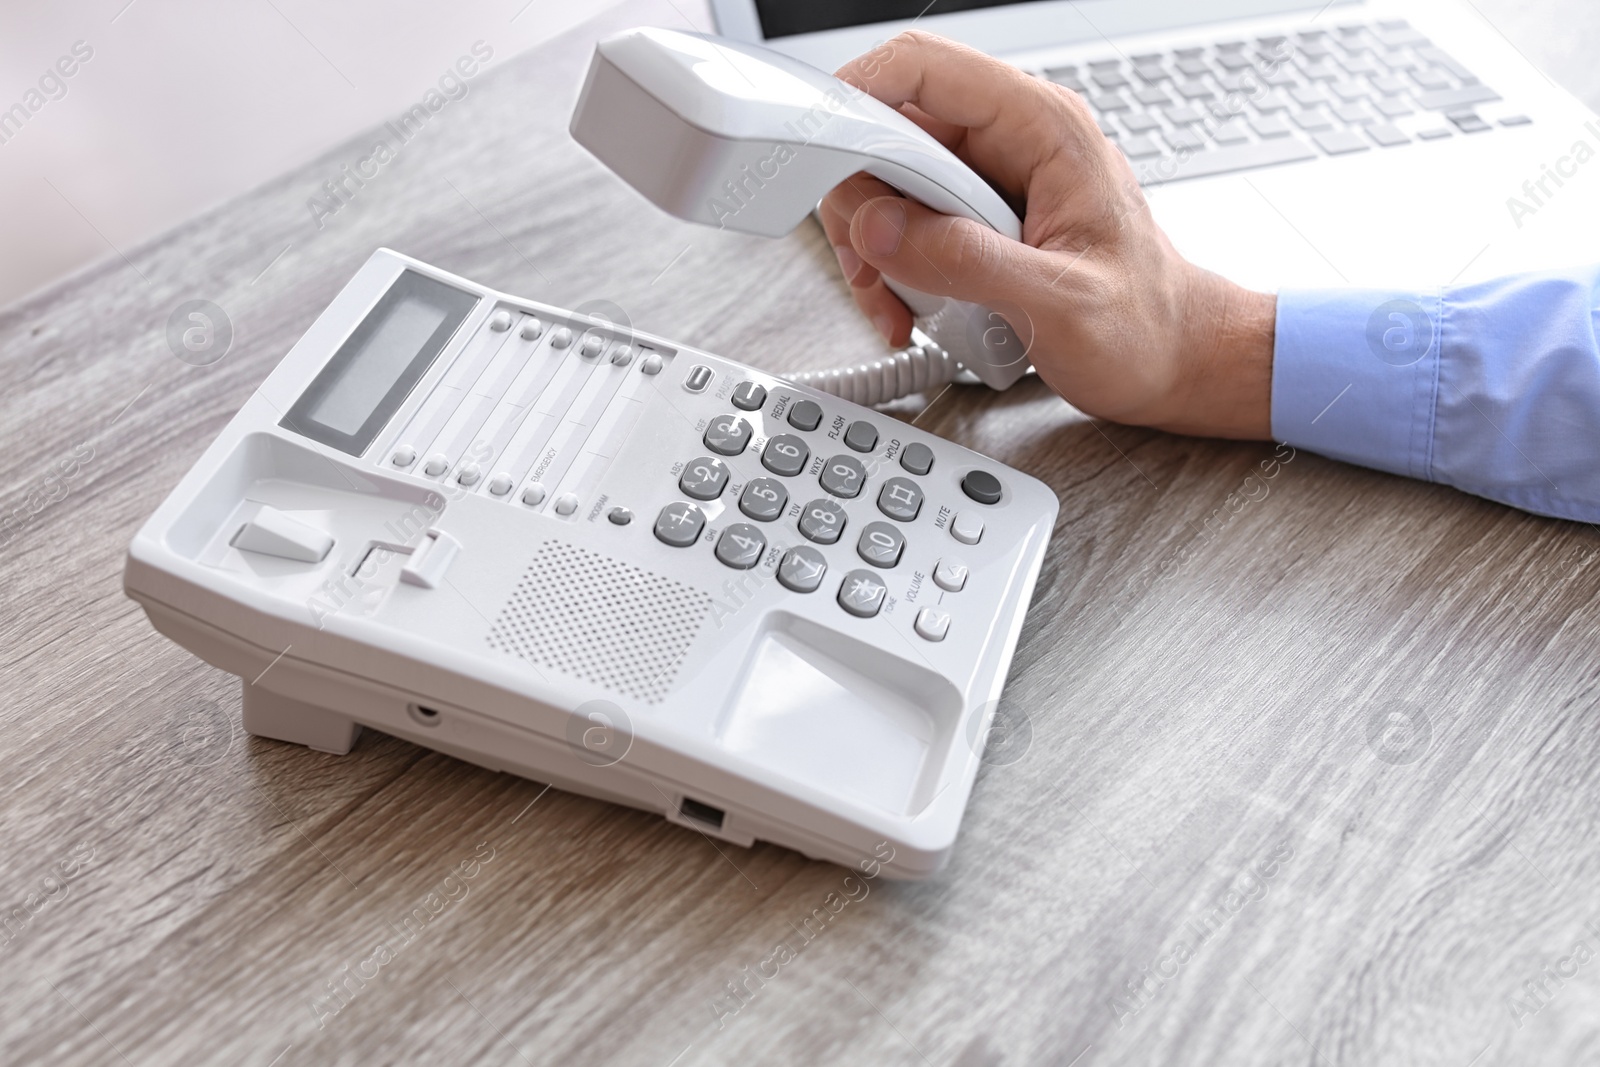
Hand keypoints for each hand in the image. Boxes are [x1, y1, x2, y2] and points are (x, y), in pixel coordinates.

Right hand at [819, 31, 1275, 438]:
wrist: (1174, 362)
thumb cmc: (1146, 327)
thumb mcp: (1060, 302)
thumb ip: (968, 262)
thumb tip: (883, 228)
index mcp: (1041, 129)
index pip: (924, 68)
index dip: (857, 95)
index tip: (818, 152)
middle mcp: (1010, 143)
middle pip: (889, 130)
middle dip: (862, 203)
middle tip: (873, 265)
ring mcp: (989, 181)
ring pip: (886, 183)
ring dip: (873, 247)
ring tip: (898, 301)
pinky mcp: (975, 220)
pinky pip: (904, 225)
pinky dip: (889, 269)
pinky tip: (909, 308)